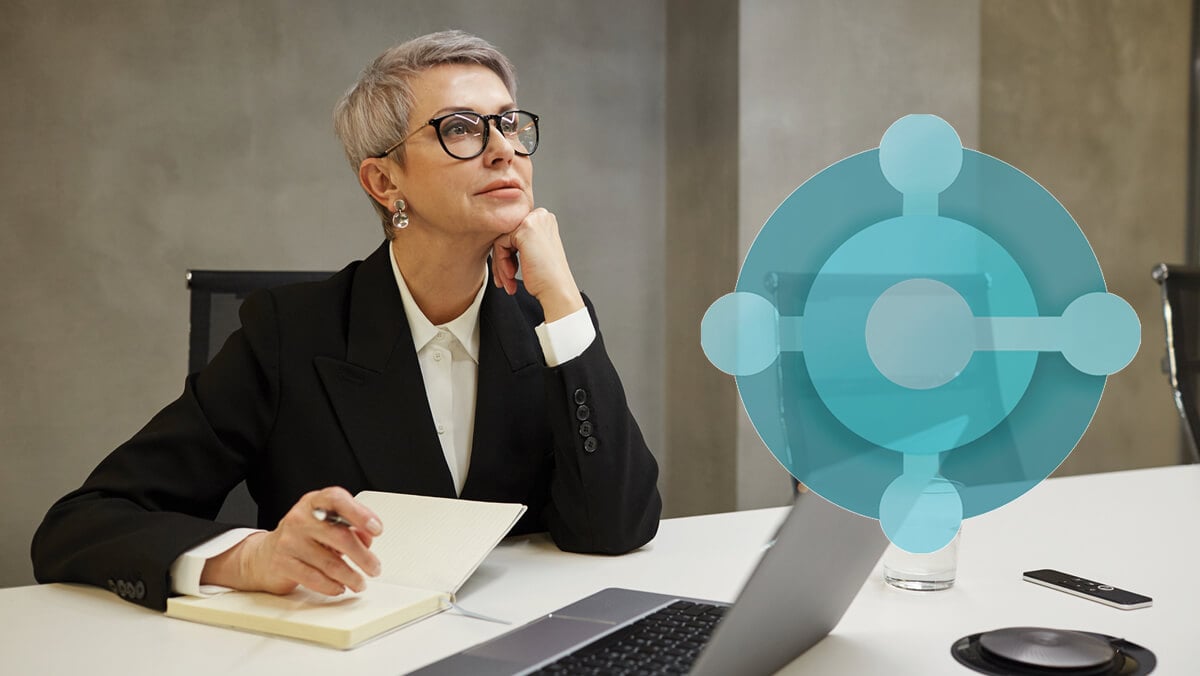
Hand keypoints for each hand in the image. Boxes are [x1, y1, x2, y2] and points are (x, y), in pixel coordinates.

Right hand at [201, 487, 382, 595]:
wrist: (264, 555)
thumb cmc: (302, 536)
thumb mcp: (326, 524)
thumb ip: (350, 527)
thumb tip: (367, 538)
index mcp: (314, 502)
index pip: (337, 500)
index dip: (360, 514)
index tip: (376, 529)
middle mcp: (300, 518)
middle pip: (339, 536)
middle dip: (363, 556)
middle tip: (374, 568)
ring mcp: (289, 541)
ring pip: (330, 563)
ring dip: (351, 576)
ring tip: (359, 582)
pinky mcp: (283, 564)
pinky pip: (314, 578)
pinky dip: (332, 586)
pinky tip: (339, 587)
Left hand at [491, 207, 584, 322]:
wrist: (557, 290)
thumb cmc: (547, 278)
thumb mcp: (534, 252)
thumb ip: (520, 241)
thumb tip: (497, 240)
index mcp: (544, 219)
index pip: (514, 231)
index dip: (509, 254)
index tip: (510, 273)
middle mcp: (540, 216)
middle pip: (506, 234)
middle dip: (502, 260)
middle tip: (506, 280)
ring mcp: (533, 221)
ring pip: (501, 240)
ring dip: (501, 264)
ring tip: (507, 281)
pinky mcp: (524, 231)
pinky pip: (499, 244)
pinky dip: (501, 263)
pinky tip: (510, 276)